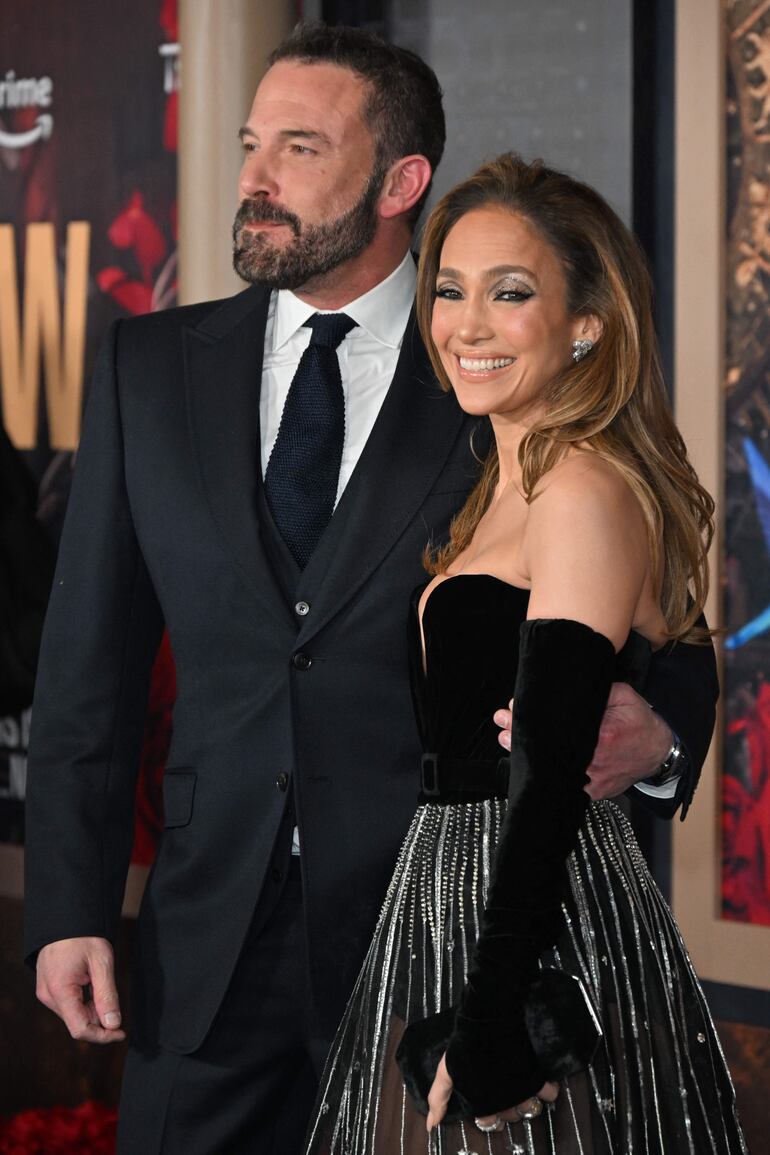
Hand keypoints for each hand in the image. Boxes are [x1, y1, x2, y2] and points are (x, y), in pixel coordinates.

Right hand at [36, 937, 125, 1043]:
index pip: (80, 1029)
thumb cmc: (84, 937)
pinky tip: (90, 982)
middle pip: (77, 1022)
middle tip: (112, 996)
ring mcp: (46, 992)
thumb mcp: (101, 963)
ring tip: (99, 981)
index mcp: (60, 991)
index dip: (102, 1036)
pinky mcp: (48, 987)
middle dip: (99, 1018)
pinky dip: (83, 1000)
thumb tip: (113, 1024)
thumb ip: (107, 995)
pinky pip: (67, 1003)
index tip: (121, 1032)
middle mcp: (48, 995)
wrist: (66, 918)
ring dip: (91, 1008)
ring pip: (73, 1013)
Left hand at [425, 1052, 558, 1130]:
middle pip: (509, 1117)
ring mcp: (521, 1094)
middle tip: (502, 1089)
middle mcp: (503, 1105)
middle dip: (506, 1107)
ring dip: (525, 1101)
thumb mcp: (446, 1072)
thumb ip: (439, 1099)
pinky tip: (539, 1081)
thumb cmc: (465, 1046)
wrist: (489, 1021)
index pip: (488, 1122)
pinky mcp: (536, 1079)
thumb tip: (431, 1126)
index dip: (488, 1112)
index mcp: (482, 1105)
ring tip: (518, 1085)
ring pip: (527, 1109)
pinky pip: (548, 1094)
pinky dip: (547, 1090)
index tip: (488, 1099)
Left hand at [494, 683, 671, 798]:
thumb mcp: (622, 695)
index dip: (531, 720)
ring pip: (553, 769)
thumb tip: (561, 687)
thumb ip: (595, 691)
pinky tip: (527, 758)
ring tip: (505, 738)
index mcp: (604, 735)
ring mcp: (594, 781)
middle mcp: (596, 762)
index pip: (558, 728)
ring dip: (528, 754)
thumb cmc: (638, 720)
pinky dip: (546, 770)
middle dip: (520, 736)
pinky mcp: (593, 792)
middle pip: (549, 751)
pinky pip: (564, 782)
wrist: (657, 752)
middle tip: (502, 723)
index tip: (511, 709)